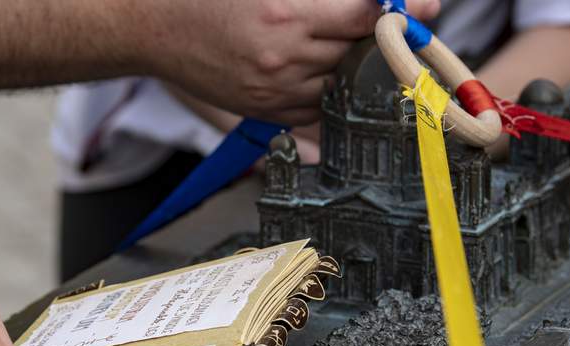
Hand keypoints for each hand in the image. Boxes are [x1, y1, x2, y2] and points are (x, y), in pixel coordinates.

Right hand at [147, 0, 439, 124]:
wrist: (152, 27)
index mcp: (286, 12)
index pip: (365, 15)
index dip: (397, 13)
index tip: (417, 9)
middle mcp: (285, 56)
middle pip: (361, 53)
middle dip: (385, 41)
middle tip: (404, 31)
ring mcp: (275, 90)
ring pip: (345, 85)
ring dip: (363, 69)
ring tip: (368, 54)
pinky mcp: (265, 110)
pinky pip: (319, 112)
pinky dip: (336, 96)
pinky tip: (338, 77)